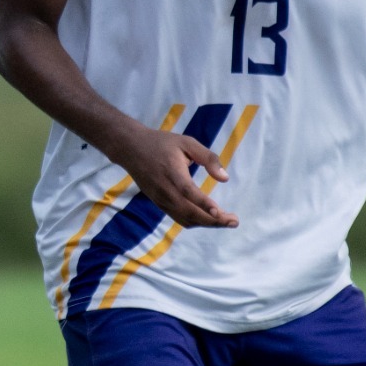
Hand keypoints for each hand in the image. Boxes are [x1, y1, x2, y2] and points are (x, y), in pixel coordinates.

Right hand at [106, 124, 237, 228]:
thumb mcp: (186, 142)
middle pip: (190, 212)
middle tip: (234, 221)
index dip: (204, 204)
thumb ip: (207, 158)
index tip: (221, 213)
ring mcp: (161, 199)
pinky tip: (208, 218)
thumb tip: (225, 178)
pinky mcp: (159, 203)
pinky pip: (179, 218)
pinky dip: (195, 222)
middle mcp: (165, 190)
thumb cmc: (161, 143)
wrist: (131, 149)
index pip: (189, 192)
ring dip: (206, 223)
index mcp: (172, 173)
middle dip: (214, 221)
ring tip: (226, 221)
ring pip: (185, 219)